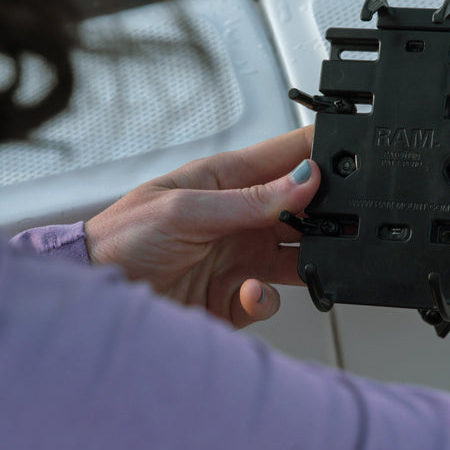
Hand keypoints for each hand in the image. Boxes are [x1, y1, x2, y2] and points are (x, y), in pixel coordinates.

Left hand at [83, 127, 319, 327]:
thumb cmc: (121, 241)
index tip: (349, 154)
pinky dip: (266, 298)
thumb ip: (248, 199)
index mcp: (225, 180)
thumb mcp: (184, 209)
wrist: (99, 299)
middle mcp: (239, 217)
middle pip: (303, 207)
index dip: (319, 150)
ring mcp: (241, 257)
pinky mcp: (236, 296)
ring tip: (306, 259)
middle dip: (324, 213)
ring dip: (307, 257)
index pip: (285, 155)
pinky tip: (251, 293)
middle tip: (338, 219)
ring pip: (298, 253)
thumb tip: (302, 179)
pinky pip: (271, 297)